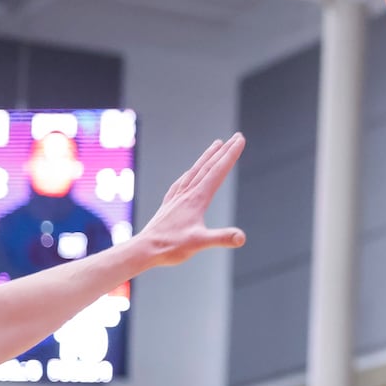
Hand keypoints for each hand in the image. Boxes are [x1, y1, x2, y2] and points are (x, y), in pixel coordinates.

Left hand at [140, 134, 246, 265]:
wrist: (144, 249)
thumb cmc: (171, 247)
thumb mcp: (199, 243)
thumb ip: (221, 238)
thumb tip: (241, 238)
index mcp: (197, 198)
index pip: (218, 171)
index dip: (231, 155)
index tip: (240, 139)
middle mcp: (187, 193)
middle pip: (209, 166)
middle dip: (224, 151)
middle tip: (236, 136)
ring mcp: (177, 197)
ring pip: (196, 170)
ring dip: (208, 157)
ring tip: (216, 144)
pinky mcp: (170, 203)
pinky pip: (183, 181)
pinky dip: (191, 172)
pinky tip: (190, 173)